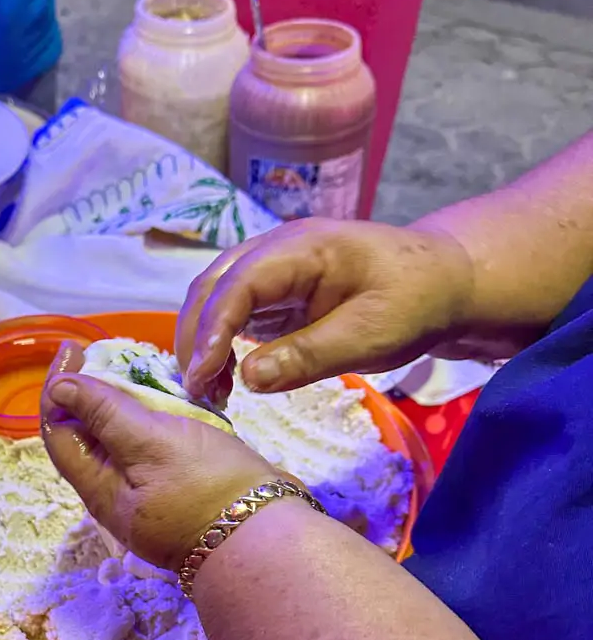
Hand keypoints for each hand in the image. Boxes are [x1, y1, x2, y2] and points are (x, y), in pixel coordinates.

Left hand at [41, 343, 280, 570]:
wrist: (269, 537)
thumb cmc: (208, 487)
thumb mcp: (151, 443)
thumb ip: (104, 415)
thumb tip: (59, 388)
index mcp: (100, 488)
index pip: (59, 431)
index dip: (58, 386)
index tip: (75, 347)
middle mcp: (119, 496)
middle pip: (89, 438)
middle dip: (90, 393)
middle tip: (109, 354)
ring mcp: (152, 496)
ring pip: (124, 444)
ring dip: (126, 406)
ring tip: (141, 371)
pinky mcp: (183, 491)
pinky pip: (156, 451)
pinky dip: (156, 421)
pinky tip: (174, 403)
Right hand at [176, 218, 476, 401]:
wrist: (445, 281)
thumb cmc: (415, 301)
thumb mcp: (371, 336)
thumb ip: (309, 356)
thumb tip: (248, 379)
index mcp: (302, 247)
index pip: (238, 283)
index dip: (212, 330)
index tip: (201, 376)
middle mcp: (277, 249)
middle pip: (212, 285)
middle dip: (194, 337)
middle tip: (196, 392)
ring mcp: (273, 269)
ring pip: (215, 297)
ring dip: (201, 342)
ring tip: (207, 391)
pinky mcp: (275, 292)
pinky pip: (232, 311)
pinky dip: (219, 344)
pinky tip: (224, 379)